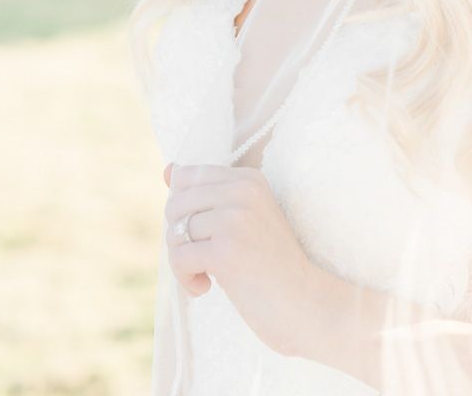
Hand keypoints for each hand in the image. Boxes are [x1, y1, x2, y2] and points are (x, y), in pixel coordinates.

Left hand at [162, 161, 320, 355]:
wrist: (303, 302)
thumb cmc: (270, 264)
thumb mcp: (242, 219)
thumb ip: (206, 194)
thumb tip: (168, 169)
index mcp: (249, 179)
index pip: (189, 176)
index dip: (184, 210)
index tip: (202, 235)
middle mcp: (243, 191)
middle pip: (176, 203)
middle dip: (178, 236)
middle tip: (199, 259)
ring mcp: (235, 219)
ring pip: (175, 231)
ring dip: (181, 261)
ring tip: (203, 275)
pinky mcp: (226, 250)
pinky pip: (179, 257)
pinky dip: (184, 279)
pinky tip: (204, 288)